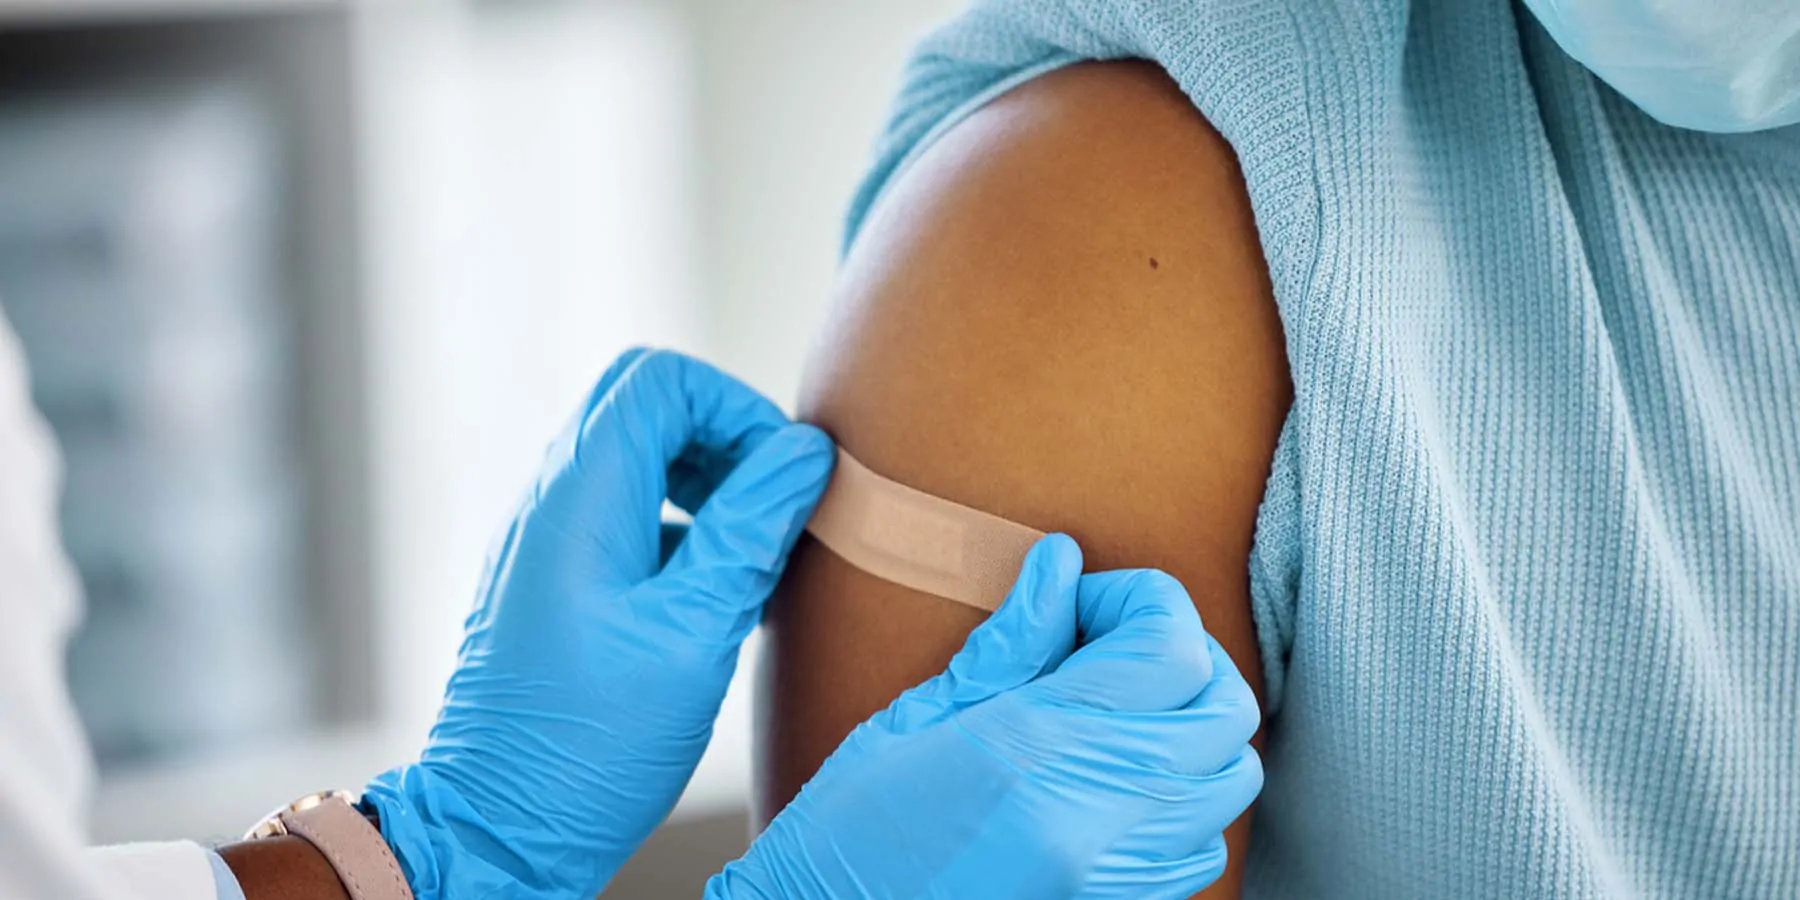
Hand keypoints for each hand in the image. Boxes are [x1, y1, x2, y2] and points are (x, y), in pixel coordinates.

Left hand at [362, 348, 834, 899]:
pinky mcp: (550, 582)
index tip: (781, 475)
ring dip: (701, 481)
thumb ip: (751, 530)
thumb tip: (805, 453)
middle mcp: (550, 503)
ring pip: (631, 456)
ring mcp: (543, 541)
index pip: (662, 382)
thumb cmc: (592, 742)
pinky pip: (618, 513)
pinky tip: (713, 593)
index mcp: (580, 498)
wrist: (498, 828)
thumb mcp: (697, 631)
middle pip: (643, 405)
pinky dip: (674, 524)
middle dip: (721, 436)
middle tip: (769, 502)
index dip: (736, 409)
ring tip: (749, 551)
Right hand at [710, 534, 1263, 899]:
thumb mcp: (914, 720)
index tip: (1085, 600)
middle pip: (1225, 710)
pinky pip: (1202, 844)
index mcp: (1035, 752)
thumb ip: (1009, 643)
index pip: (1172, 649)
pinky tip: (1110, 782)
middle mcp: (1096, 821)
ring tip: (1114, 714)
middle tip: (1107, 647)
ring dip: (1191, 728)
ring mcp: (1117, 878)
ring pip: (1230, 779)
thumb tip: (1063, 564)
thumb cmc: (850, 834)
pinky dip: (1179, 799)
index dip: (1142, 600)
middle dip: (1182, 654)